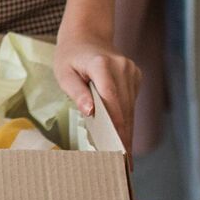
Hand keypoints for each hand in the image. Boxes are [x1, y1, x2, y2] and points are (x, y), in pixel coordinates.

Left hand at [53, 22, 141, 152]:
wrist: (86, 35)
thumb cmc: (70, 56)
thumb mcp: (64, 73)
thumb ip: (76, 92)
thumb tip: (91, 112)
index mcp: (102, 65)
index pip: (112, 100)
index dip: (116, 127)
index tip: (118, 149)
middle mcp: (122, 68)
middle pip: (125, 108)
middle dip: (124, 137)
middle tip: (124, 164)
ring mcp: (132, 71)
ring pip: (131, 108)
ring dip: (127, 132)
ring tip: (125, 158)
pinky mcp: (135, 76)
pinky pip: (131, 102)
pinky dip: (127, 120)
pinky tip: (124, 138)